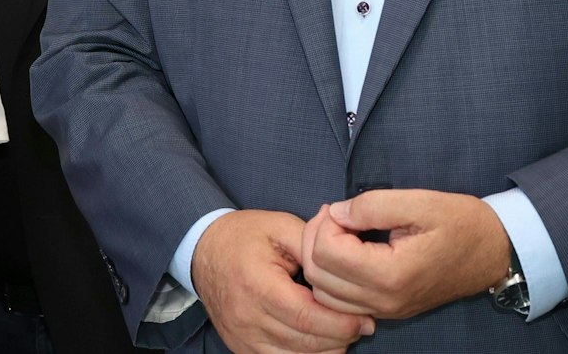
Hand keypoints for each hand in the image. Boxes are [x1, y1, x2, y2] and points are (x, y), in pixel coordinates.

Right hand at [194, 209, 373, 353]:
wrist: (202, 250)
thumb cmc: (244, 236)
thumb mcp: (280, 227)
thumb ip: (315, 245)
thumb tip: (349, 268)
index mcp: (257, 284)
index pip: (307, 317)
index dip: (342, 322)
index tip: (364, 317)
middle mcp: (247, 316)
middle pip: (305, 342)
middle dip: (341, 337)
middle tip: (362, 325)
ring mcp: (242, 336)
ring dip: (327, 349)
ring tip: (343, 331)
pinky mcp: (241, 347)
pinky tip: (320, 340)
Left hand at [299, 190, 508, 319]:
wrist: (494, 252)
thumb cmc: (461, 224)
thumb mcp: (420, 202)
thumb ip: (373, 205)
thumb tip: (336, 212)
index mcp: (392, 274)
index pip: (327, 253)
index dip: (325, 223)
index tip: (343, 208)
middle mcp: (386, 300)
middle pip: (318, 276)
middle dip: (316, 239)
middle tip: (335, 215)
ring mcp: (386, 310)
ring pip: (323, 294)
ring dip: (321, 259)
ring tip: (341, 232)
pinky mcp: (388, 311)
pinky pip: (340, 302)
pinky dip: (332, 277)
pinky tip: (347, 252)